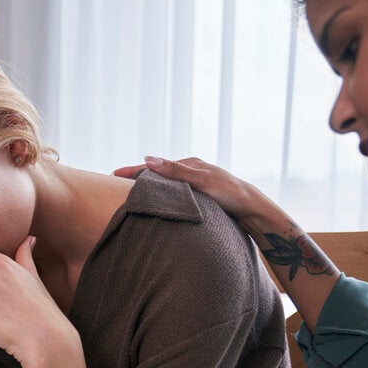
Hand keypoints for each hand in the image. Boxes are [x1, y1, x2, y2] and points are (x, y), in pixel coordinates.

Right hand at [114, 155, 287, 235]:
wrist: (253, 208)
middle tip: (115, 182)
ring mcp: (195, 183)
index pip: (155, 166)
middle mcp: (192, 171)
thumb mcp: (202, 181)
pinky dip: (161, 194)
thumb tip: (148, 159)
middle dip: (137, 176)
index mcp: (190, 164)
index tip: (113, 174)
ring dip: (148, 186)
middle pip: (158, 173)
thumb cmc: (230, 194)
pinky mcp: (200, 195)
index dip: (134, 171)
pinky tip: (157, 201)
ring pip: (166, 183)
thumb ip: (175, 171)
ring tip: (130, 191)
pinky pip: (174, 192)